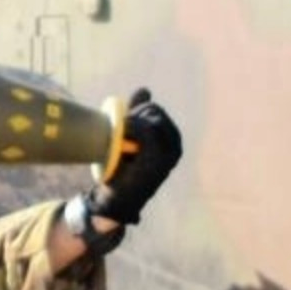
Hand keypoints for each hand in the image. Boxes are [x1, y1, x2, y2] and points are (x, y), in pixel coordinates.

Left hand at [88, 88, 181, 224]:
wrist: (115, 199)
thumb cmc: (123, 168)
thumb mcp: (130, 135)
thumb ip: (138, 112)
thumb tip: (145, 90)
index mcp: (171, 139)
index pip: (155, 111)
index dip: (138, 110)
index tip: (125, 121)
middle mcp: (175, 145)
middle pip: (155, 112)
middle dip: (136, 114)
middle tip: (122, 128)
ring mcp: (168, 154)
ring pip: (152, 120)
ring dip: (133, 122)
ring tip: (121, 134)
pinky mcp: (159, 160)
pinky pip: (148, 131)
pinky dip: (133, 129)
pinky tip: (123, 136)